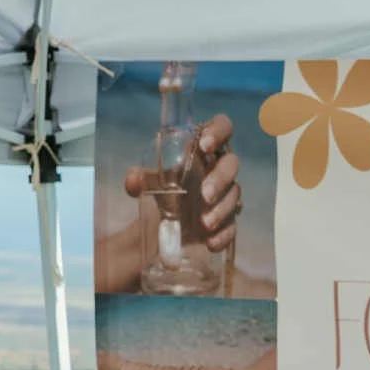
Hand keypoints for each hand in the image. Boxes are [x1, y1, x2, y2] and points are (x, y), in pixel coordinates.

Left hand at [124, 113, 242, 253]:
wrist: (163, 222)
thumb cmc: (162, 188)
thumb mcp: (147, 181)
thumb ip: (138, 178)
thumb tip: (134, 182)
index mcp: (203, 147)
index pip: (223, 127)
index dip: (218, 131)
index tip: (204, 146)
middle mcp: (219, 167)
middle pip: (232, 164)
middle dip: (220, 178)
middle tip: (204, 195)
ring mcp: (226, 194)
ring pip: (235, 195)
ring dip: (222, 209)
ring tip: (204, 224)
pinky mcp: (227, 219)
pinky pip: (233, 226)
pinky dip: (223, 235)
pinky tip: (210, 243)